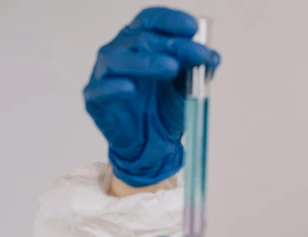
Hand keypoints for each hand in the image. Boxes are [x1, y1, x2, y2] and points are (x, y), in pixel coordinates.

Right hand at [84, 7, 219, 187]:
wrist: (152, 144)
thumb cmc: (165, 108)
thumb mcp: (188, 88)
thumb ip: (197, 70)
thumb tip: (212, 57)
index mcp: (140, 42)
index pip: (150, 20)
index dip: (170, 21)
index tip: (193, 28)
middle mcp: (119, 51)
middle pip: (141, 39)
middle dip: (172, 45)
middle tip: (195, 55)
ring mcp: (105, 73)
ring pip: (118, 59)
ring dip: (146, 62)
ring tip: (171, 68)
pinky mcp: (95, 98)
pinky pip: (100, 89)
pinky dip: (114, 87)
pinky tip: (130, 90)